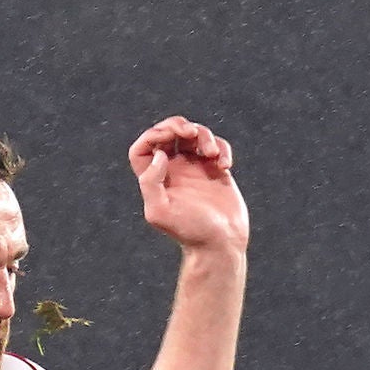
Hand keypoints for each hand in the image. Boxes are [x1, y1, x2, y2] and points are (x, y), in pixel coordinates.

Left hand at [130, 116, 247, 256]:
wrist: (220, 244)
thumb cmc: (190, 232)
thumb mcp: (160, 212)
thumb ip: (150, 183)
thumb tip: (160, 155)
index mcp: (156, 179)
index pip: (143, 149)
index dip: (152, 136)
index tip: (169, 139)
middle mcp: (174, 171)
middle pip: (168, 133)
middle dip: (177, 126)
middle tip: (190, 133)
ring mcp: (196, 169)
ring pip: (194, 135)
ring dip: (204, 135)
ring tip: (212, 154)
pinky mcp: (216, 171)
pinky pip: (217, 147)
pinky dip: (222, 149)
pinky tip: (225, 166)